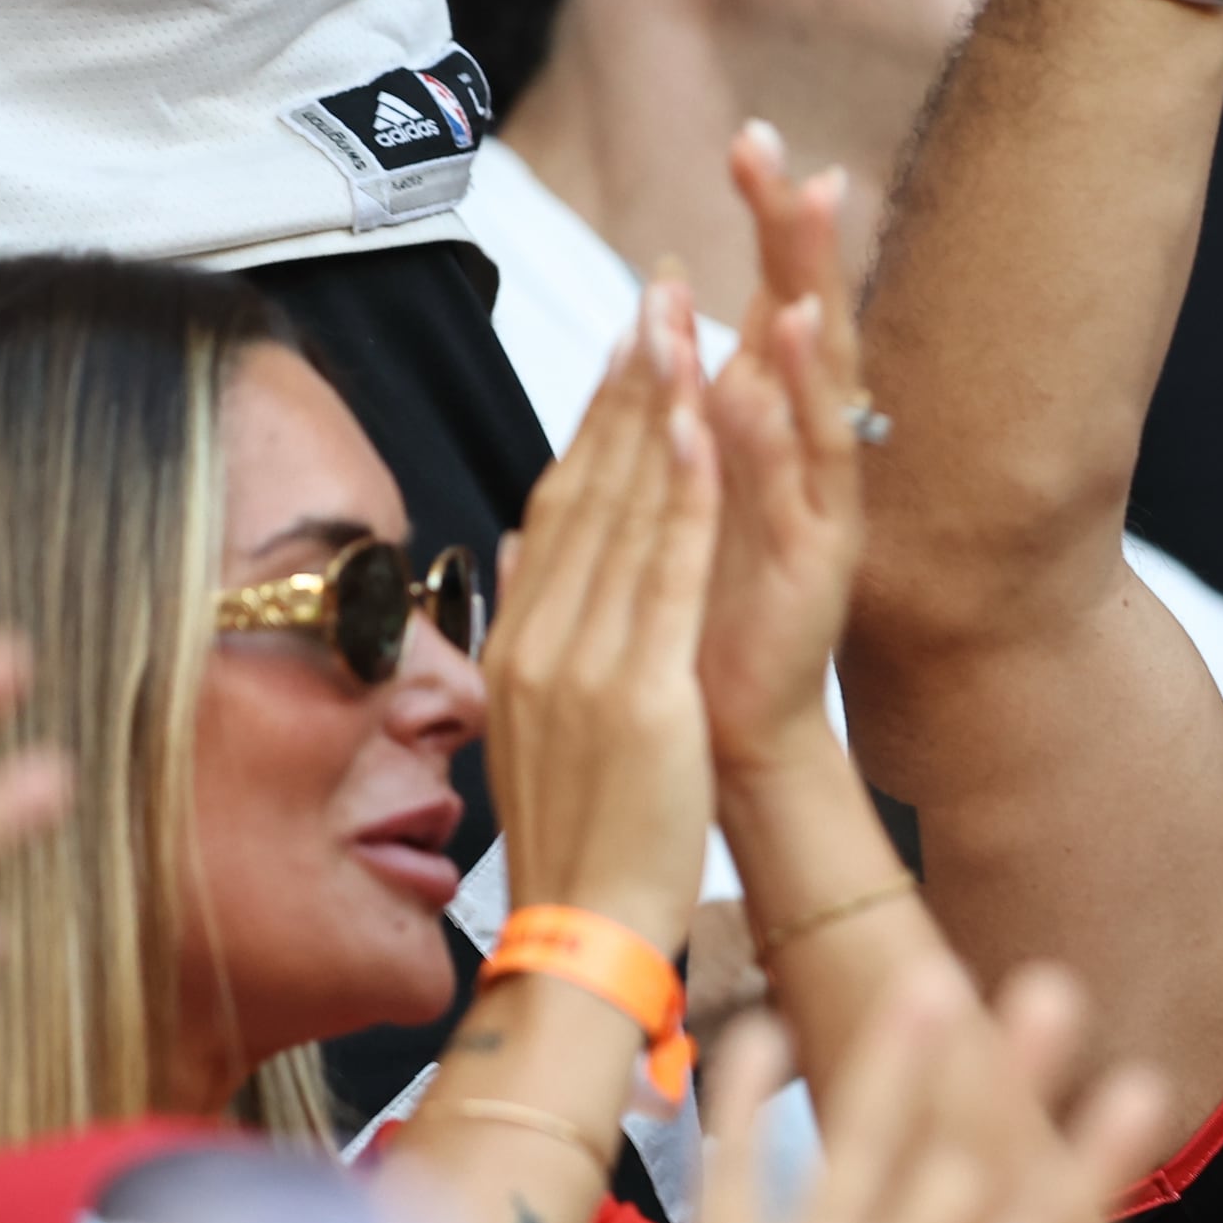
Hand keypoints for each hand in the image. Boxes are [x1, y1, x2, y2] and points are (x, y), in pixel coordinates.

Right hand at [487, 272, 722, 960]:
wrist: (582, 932)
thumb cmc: (581, 841)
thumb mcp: (538, 723)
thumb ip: (530, 630)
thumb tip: (517, 552)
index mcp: (520, 644)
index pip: (560, 505)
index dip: (594, 418)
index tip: (623, 346)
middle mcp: (541, 637)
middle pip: (587, 484)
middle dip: (623, 382)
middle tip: (655, 291)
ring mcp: (583, 660)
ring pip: (626, 506)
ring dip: (656, 404)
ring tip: (681, 318)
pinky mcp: (637, 687)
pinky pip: (664, 567)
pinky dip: (685, 486)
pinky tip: (705, 418)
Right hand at [640, 970, 1212, 1222]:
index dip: (1090, 1163)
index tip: (1144, 1089)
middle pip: (962, 1165)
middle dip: (1004, 1084)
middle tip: (1055, 989)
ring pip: (861, 1155)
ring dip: (891, 1072)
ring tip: (931, 984)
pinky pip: (736, 1192)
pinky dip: (741, 1119)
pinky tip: (748, 1035)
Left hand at [691, 122, 867, 766]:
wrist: (731, 740)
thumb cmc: (706, 626)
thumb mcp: (686, 500)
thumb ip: (683, 425)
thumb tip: (664, 346)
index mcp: (767, 439)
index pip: (770, 309)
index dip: (768, 231)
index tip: (754, 146)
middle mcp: (807, 461)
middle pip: (808, 325)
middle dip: (796, 239)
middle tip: (782, 153)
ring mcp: (818, 509)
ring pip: (817, 389)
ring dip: (803, 305)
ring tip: (804, 224)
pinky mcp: (815, 564)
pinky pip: (795, 484)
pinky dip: (775, 424)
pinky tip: (759, 367)